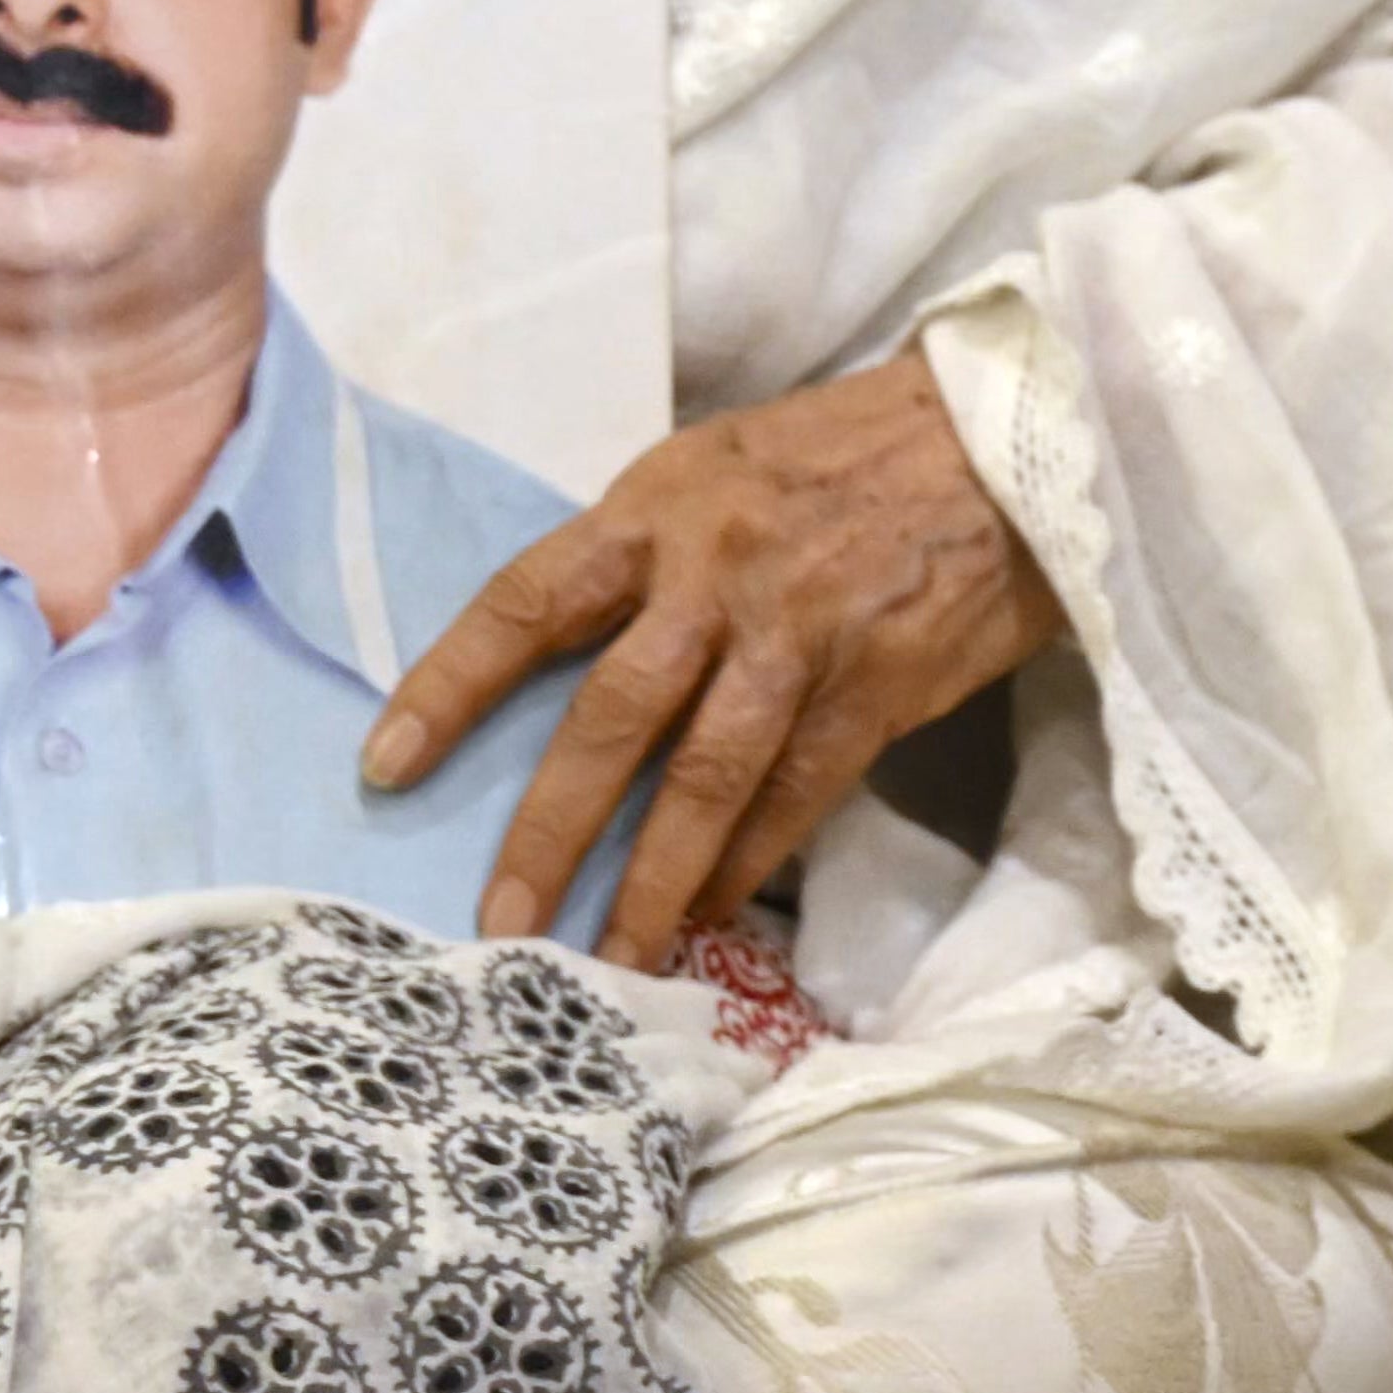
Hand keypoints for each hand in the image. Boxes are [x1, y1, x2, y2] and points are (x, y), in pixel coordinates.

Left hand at [366, 356, 1061, 967]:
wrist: (1008, 433)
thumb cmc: (849, 451)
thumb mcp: (722, 467)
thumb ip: (650, 555)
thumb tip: (573, 658)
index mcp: (660, 508)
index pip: (527, 602)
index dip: (450, 686)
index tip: (385, 766)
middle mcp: (716, 572)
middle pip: (609, 716)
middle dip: (547, 830)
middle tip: (499, 922)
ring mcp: (801, 634)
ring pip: (704, 778)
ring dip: (651, 882)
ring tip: (606, 959)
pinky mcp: (876, 684)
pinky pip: (794, 793)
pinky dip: (747, 861)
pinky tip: (710, 911)